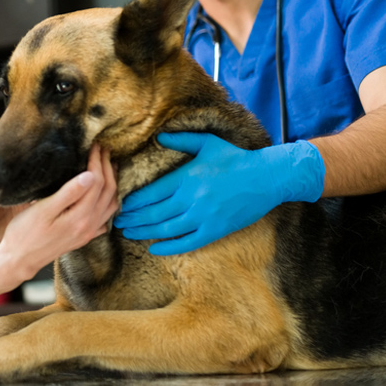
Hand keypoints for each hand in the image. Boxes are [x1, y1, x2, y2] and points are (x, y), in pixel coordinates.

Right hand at [0, 144, 119, 276]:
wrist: (18, 261)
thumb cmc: (24, 233)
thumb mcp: (43, 210)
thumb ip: (68, 193)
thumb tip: (89, 175)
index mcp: (80, 216)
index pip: (96, 181)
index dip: (96, 161)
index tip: (93, 145)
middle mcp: (89, 225)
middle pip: (108, 191)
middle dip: (107, 167)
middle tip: (103, 149)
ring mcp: (88, 233)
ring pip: (111, 204)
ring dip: (112, 183)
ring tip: (108, 166)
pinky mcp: (84, 237)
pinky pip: (105, 217)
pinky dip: (108, 202)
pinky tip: (103, 196)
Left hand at [112, 132, 324, 255]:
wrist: (267, 178)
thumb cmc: (236, 159)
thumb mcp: (208, 143)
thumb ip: (181, 140)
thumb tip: (159, 136)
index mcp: (187, 178)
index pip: (151, 193)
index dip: (133, 202)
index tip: (121, 205)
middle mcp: (192, 199)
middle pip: (154, 213)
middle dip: (133, 219)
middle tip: (117, 222)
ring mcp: (203, 217)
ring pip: (166, 229)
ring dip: (144, 233)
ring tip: (129, 234)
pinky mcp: (215, 230)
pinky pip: (187, 243)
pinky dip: (169, 248)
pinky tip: (155, 249)